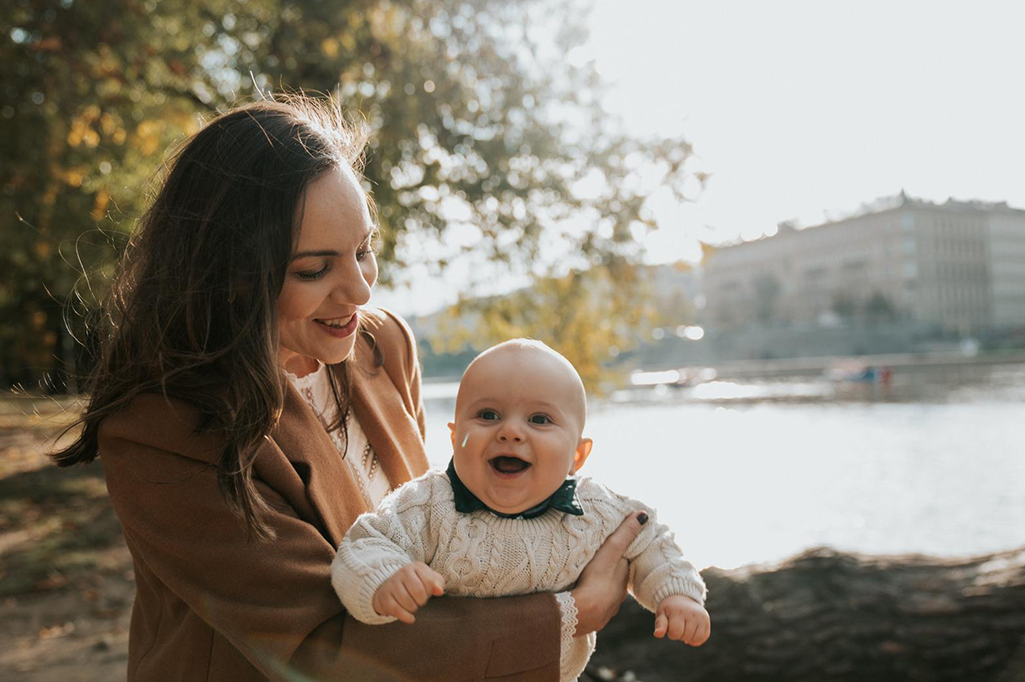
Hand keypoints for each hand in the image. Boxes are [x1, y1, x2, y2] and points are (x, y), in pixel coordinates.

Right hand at [371, 562, 444, 623]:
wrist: (390, 586)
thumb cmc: (414, 583)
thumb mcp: (428, 579)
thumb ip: (437, 583)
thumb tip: (439, 591)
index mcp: (415, 567)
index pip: (429, 581)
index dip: (430, 591)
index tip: (426, 592)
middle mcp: (402, 573)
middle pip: (419, 593)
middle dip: (422, 600)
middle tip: (419, 600)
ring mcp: (392, 584)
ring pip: (408, 603)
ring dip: (413, 608)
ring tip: (412, 605)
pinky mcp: (384, 597)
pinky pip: (397, 610)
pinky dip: (406, 617)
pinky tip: (410, 618)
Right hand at [570, 511, 647, 636]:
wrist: (582, 612)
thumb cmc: (596, 579)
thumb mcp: (612, 551)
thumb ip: (626, 533)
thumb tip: (644, 515)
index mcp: (623, 577)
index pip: (623, 563)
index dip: (617, 555)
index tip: (609, 548)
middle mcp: (619, 595)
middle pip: (615, 579)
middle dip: (608, 572)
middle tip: (596, 563)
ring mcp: (607, 609)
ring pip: (605, 594)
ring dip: (599, 587)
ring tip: (587, 580)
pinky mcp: (595, 619)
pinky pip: (594, 607)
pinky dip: (590, 601)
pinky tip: (582, 598)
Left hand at [653, 595, 709, 645]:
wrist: (681, 596)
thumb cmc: (669, 608)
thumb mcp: (661, 614)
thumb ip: (660, 625)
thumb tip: (657, 634)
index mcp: (678, 612)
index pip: (675, 633)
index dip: (671, 633)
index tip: (670, 625)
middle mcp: (692, 613)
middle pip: (686, 637)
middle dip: (679, 634)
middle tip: (678, 624)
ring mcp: (701, 616)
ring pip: (696, 638)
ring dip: (688, 637)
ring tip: (684, 627)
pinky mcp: (706, 620)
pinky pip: (704, 637)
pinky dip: (697, 638)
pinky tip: (691, 632)